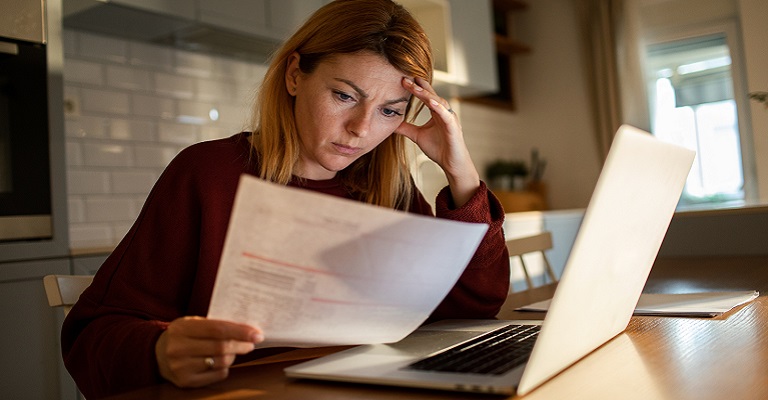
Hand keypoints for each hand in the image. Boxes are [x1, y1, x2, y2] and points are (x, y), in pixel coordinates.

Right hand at [155, 316, 263, 387]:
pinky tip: (222, 362)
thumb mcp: (192, 322)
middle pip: (221, 347)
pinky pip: (217, 375)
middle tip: (251, 342)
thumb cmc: (182, 334)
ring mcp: (181, 367)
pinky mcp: (185, 382)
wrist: (156, 353)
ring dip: (233, 356)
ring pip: (221, 362)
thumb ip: (215, 324)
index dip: (240, 331)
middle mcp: (178, 348)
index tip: (257, 334)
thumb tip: (246, 329)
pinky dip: (225, 368)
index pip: (218, 329)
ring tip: (234, 350)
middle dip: (241, 345)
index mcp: (182, 328)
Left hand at [396, 77, 479, 206]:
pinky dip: (439, 107)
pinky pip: (446, 114)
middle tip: (405, 78)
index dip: (416, 87)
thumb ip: (405, 128)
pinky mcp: (453, 126)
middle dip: (418, 86)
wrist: (451, 163)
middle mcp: (443, 112)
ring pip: (438, 101)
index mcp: (436, 112)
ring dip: (426, 93)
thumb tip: (391, 123)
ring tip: (415, 86)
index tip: (403, 79)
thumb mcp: (417, 136)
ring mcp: (449, 117)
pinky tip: (430, 101)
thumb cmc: (438, 149)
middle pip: (431, 95)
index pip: (425, 95)